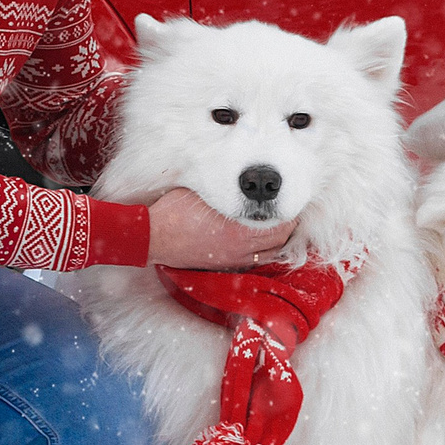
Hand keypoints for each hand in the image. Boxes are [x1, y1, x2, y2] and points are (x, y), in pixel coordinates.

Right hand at [145, 186, 297, 269]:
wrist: (154, 236)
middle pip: (280, 241)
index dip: (289, 214)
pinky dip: (263, 251)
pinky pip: (254, 261)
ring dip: (277, 241)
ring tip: (278, 226)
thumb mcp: (205, 191)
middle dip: (287, 227)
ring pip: (269, 254)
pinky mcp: (224, 265)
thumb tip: (243, 178)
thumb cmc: (176, 211)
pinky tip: (260, 240)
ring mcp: (233, 259)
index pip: (280, 226)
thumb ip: (229, 190)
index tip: (290, 202)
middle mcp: (241, 248)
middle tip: (288, 213)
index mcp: (240, 230)